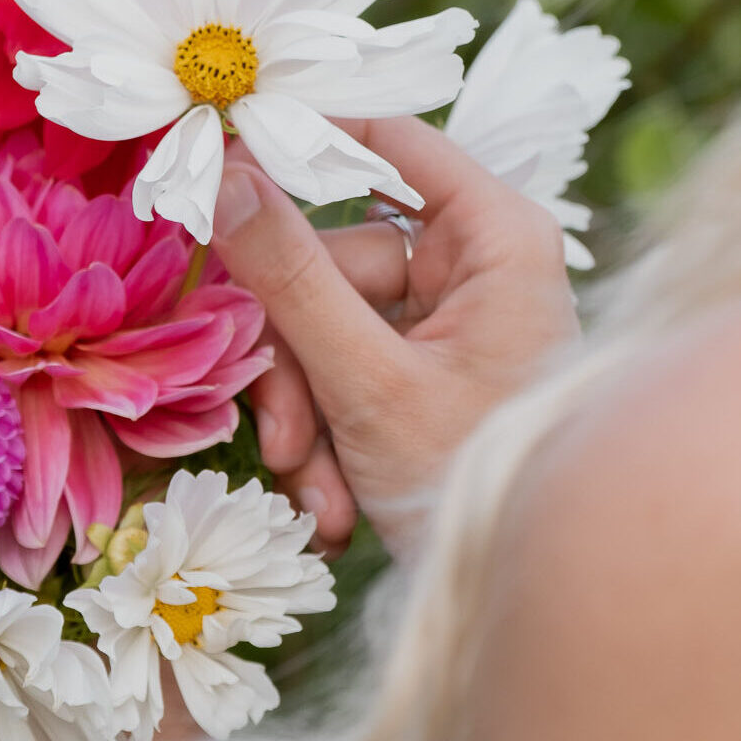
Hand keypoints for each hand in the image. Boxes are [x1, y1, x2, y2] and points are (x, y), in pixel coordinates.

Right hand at [212, 117, 578, 556]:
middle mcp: (474, 265)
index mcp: (493, 237)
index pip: (387, 141)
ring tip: (319, 491)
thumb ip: (292, 277)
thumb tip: (226, 176)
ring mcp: (448, 321)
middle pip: (332, 257)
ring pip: (324, 325)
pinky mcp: (424, 372)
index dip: (301, 146)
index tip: (218, 170)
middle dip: (295, 359)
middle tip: (285, 438)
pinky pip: (343, 372)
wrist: (521, 599)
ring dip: (304, 414)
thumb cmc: (472, 484)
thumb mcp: (368, 383)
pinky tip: (336, 502)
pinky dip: (327, 436)